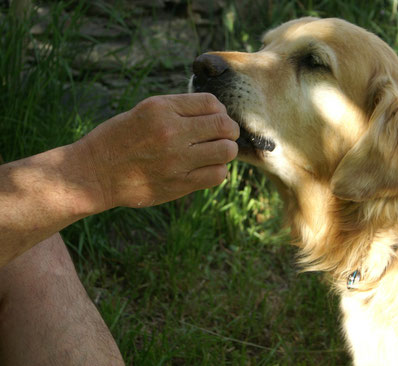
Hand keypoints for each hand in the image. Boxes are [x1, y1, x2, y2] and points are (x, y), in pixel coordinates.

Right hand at [76, 93, 238, 208]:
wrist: (94, 173)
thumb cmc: (120, 139)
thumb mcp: (145, 111)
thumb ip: (179, 110)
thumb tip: (217, 112)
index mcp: (161, 108)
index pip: (211, 103)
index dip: (219, 110)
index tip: (215, 118)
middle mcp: (171, 132)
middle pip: (223, 126)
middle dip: (229, 130)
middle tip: (224, 135)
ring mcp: (176, 159)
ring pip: (226, 151)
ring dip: (226, 150)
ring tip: (217, 152)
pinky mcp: (179, 183)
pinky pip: (217, 175)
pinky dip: (217, 170)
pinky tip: (206, 168)